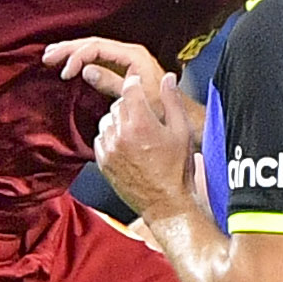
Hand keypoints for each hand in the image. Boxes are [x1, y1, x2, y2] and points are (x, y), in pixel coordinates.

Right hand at [44, 34, 162, 97]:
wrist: (177, 115)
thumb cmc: (160, 108)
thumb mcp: (134, 97)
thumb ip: (111, 82)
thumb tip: (86, 70)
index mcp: (133, 55)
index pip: (97, 47)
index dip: (77, 57)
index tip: (65, 72)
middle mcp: (128, 53)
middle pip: (92, 44)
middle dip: (68, 49)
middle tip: (48, 57)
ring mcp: (124, 59)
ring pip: (92, 49)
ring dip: (70, 52)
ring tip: (50, 56)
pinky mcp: (120, 68)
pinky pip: (96, 58)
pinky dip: (79, 59)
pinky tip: (67, 63)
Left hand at [92, 63, 207, 218]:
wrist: (165, 202)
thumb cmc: (177, 170)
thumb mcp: (182, 131)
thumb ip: (172, 101)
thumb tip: (168, 79)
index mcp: (141, 123)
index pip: (129, 90)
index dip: (133, 83)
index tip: (136, 83)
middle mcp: (121, 134)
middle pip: (117, 105)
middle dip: (129, 104)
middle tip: (143, 114)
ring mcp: (109, 149)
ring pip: (106, 121)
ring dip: (118, 120)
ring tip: (136, 131)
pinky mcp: (103, 162)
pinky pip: (100, 138)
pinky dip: (110, 137)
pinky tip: (125, 144)